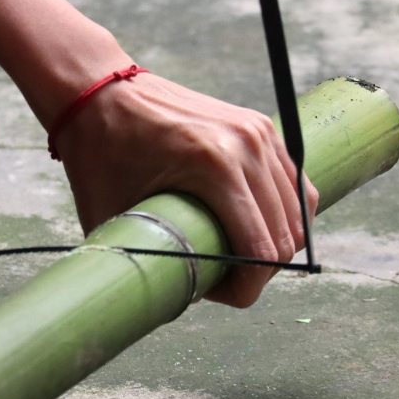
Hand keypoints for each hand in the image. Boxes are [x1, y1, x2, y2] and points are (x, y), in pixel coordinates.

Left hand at [52, 72, 317, 307]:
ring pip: (298, 213)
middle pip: (285, 237)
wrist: (101, 92)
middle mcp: (247, 146)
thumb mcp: (113, 219)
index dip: (244, 290)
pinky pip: (294, 184)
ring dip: (275, 243)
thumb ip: (144, 264)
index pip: (261, 252)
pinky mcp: (261, 127)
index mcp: (214, 167)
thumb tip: (174, 306)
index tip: (213, 293)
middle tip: (219, 278)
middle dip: (258, 271)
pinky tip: (257, 228)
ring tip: (236, 254)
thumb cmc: (99, 156)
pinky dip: (284, 214)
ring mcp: (259, 133)